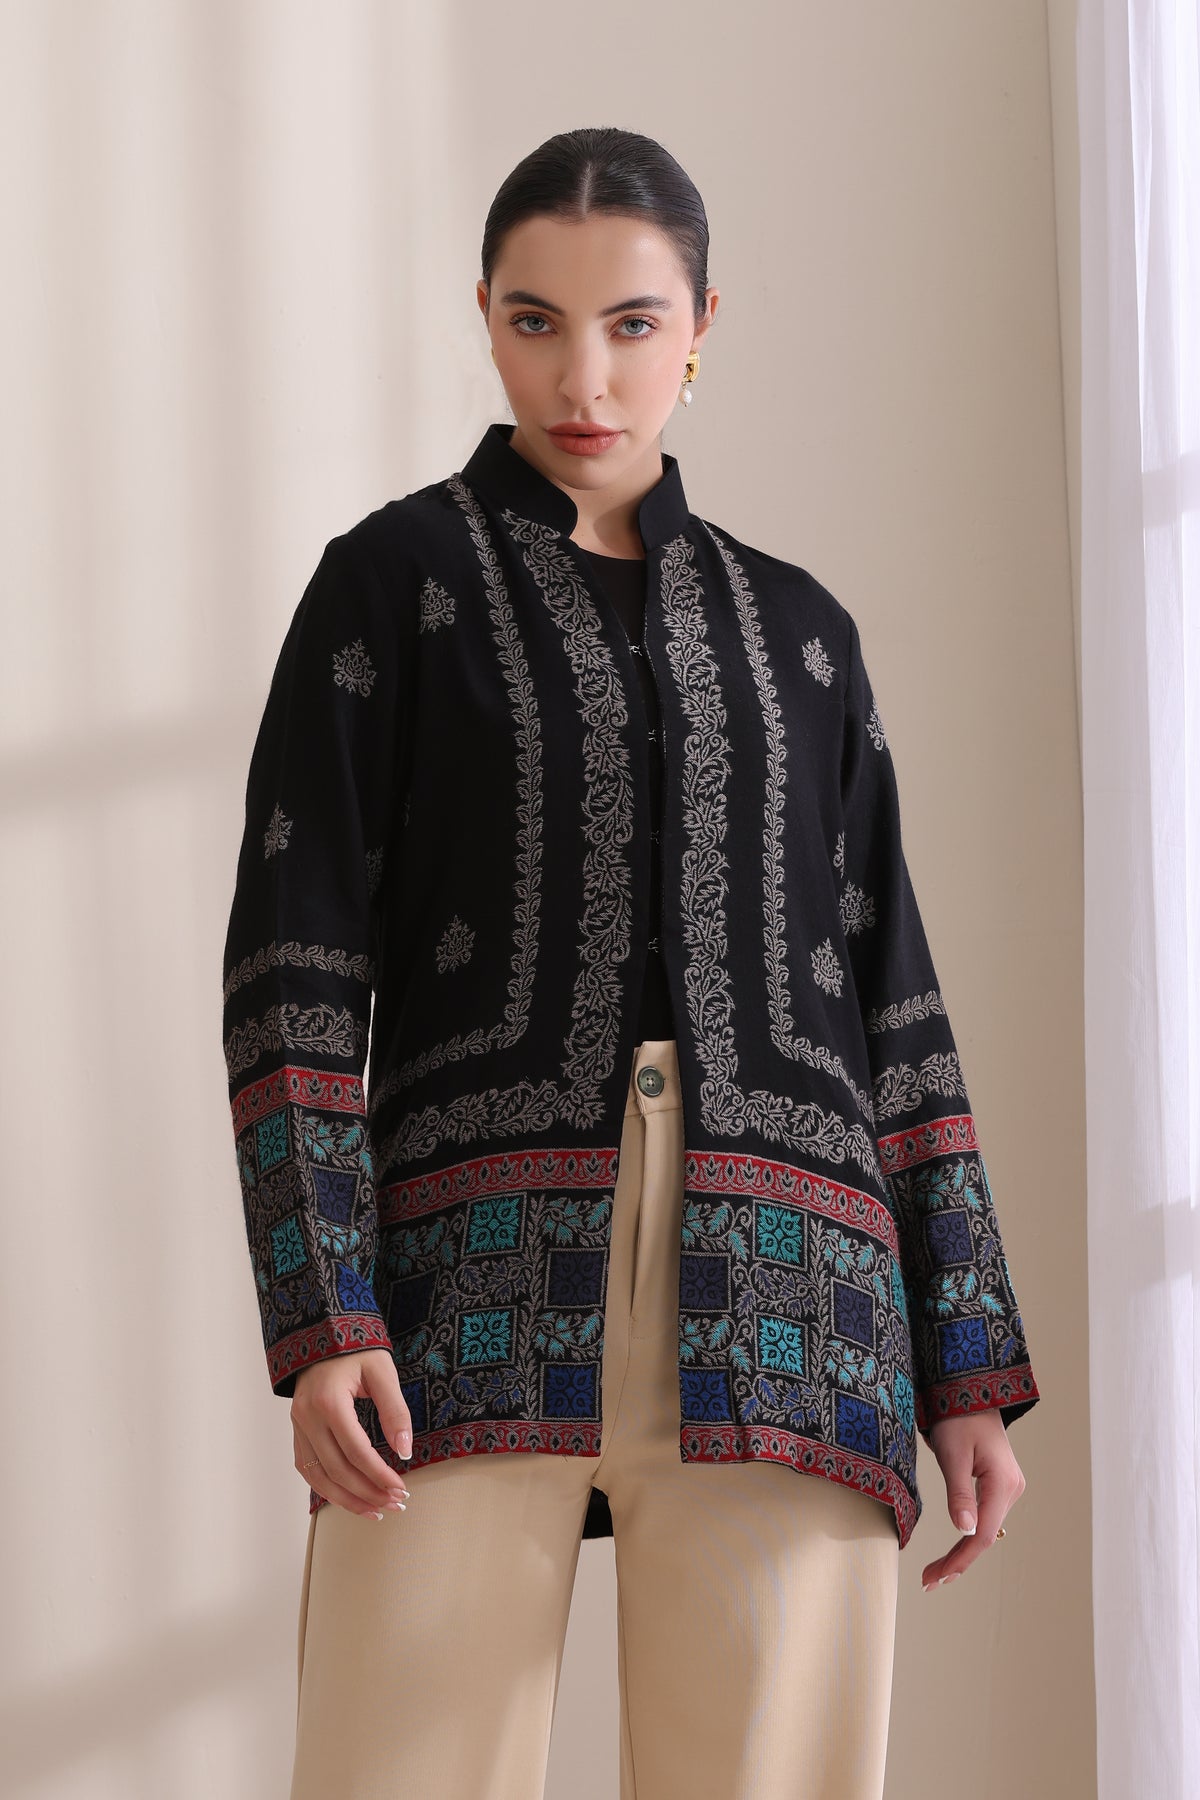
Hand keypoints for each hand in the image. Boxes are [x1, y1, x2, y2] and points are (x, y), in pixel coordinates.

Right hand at [291, 1349, 413, 1518]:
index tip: (401, 1489)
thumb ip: (394, 1410)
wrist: (323, 1334)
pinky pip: (308, 1469)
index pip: (356, 1451)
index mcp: (329, 1401)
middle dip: (367, 1492)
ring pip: (318, 1477)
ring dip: (347, 1499)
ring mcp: (298, 1425)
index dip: (379, 1475)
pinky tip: (348, 1498)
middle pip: (336, 1469)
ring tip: (375, 1511)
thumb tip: (405, 1451)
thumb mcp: (382, 1371)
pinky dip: (327, 1488)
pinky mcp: (297, 1431)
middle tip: (395, 1504)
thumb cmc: (355, 1349)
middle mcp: (307, 1417)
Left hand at [920, 1408, 1024, 1592]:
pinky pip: (985, 1518)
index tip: (934, 1577)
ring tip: (936, 1573)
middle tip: (928, 1581)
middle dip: (957, 1561)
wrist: (970, 1391)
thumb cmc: (958, 1417)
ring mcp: (1007, 1488)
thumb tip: (963, 1531)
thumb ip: (959, 1492)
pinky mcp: (998, 1486)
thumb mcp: (953, 1453)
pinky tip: (955, 1550)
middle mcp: (1011, 1490)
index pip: (981, 1535)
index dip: (958, 1560)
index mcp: (1002, 1483)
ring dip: (962, 1553)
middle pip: (984, 1537)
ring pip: (985, 1531)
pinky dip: (968, 1535)